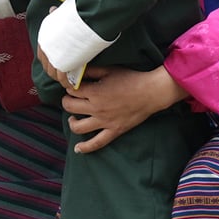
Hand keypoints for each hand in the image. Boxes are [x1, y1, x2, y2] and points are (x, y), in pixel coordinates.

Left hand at [43, 57, 185, 153]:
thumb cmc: (131, 79)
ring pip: (78, 127)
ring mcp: (104, 122)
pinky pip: (97, 143)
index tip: (72, 86)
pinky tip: (77, 149)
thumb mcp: (109, 70)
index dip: (69, 87)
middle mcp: (97, 108)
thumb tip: (75, 72)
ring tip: (73, 117)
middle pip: (70, 107)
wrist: (151, 92)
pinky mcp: (114, 131)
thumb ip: (90, 71)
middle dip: (67, 101)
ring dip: (71, 122)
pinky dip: (85, 148)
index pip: (71, 91)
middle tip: (71, 98)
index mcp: (95, 92)